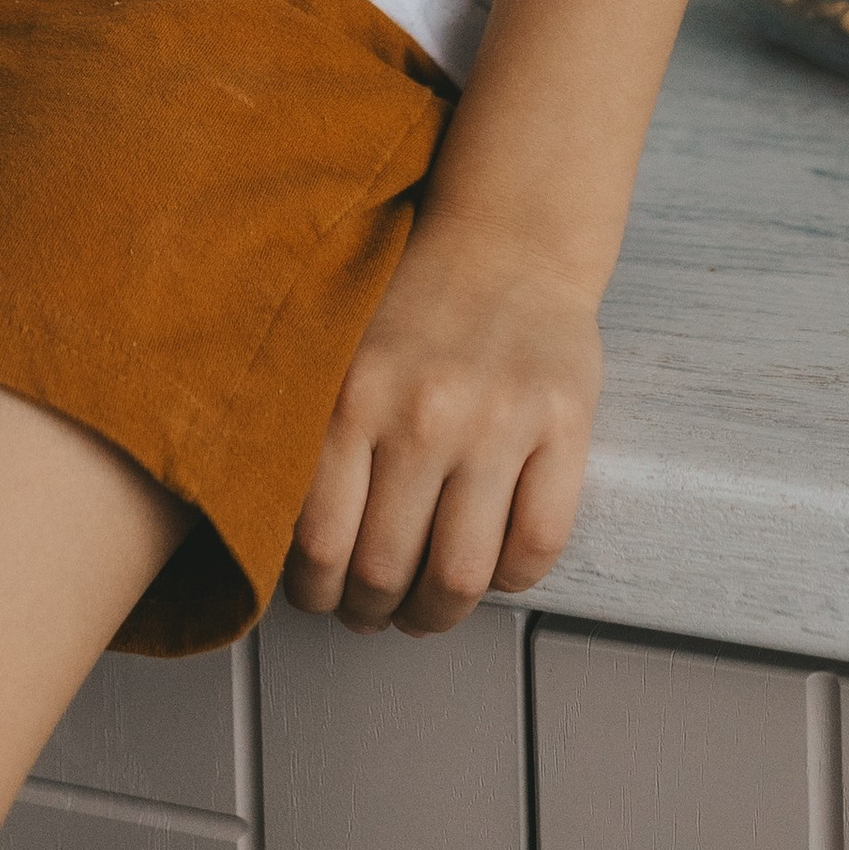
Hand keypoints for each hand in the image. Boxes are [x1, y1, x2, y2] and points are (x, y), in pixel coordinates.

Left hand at [284, 215, 601, 637]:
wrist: (510, 237)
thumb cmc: (417, 303)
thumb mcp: (342, 352)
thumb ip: (315, 434)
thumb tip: (284, 541)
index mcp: (354, 393)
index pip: (319, 541)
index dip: (315, 590)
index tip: (319, 595)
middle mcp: (423, 412)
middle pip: (386, 571)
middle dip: (373, 610)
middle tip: (372, 609)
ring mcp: (499, 422)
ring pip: (462, 576)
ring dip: (438, 612)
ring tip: (427, 607)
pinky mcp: (564, 426)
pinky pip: (535, 547)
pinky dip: (510, 580)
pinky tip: (490, 566)